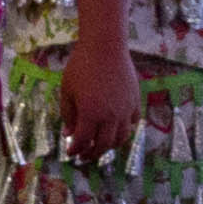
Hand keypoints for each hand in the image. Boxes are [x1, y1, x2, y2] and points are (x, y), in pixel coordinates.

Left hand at [60, 38, 140, 158]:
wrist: (105, 47)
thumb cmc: (80, 66)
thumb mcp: (67, 91)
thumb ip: (68, 115)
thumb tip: (69, 134)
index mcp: (90, 114)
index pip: (83, 141)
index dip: (76, 149)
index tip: (71, 153)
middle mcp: (110, 116)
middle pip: (104, 144)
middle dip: (93, 154)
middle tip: (85, 156)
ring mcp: (125, 110)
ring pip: (121, 138)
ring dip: (110, 146)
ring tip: (100, 146)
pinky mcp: (135, 101)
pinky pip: (133, 124)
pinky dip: (124, 131)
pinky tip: (116, 131)